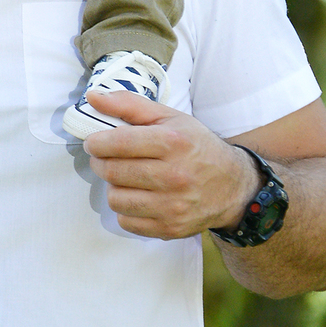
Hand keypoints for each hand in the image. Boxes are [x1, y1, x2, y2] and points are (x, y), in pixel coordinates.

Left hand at [82, 91, 257, 240]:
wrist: (233, 186)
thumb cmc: (196, 146)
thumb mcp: (169, 117)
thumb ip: (129, 105)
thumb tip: (92, 98)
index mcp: (173, 142)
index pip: (118, 143)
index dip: (97, 142)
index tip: (94, 142)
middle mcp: (174, 175)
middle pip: (113, 171)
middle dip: (101, 162)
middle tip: (107, 159)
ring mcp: (172, 206)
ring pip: (116, 199)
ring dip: (114, 187)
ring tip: (126, 178)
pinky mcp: (170, 228)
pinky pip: (126, 221)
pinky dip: (126, 209)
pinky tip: (138, 197)